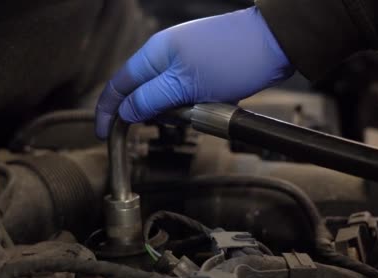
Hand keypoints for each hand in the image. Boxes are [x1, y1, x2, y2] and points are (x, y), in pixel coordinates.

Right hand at [95, 6, 293, 137]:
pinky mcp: (202, 68)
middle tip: (170, 122)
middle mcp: (165, 55)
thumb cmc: (233, 57)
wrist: (274, 44)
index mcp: (154, 54)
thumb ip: (151, 101)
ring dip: (176, 109)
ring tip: (200, 107)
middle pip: (141, 91)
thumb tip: (125, 113)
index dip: (108, 111)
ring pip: (165, 95)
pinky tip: (211, 102)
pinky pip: (186, 92)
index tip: (104, 134)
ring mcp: (184, 60)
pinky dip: (192, 104)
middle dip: (150, 112)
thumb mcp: (185, 87)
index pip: (118, 85)